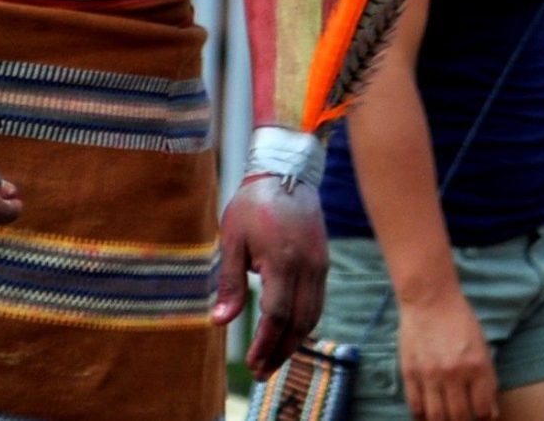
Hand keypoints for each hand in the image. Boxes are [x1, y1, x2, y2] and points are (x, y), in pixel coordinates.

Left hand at [218, 176, 328, 380]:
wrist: (287, 171)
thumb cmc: (254, 204)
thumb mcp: (232, 240)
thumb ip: (229, 283)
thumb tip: (220, 322)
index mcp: (282, 260)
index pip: (277, 315)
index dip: (265, 344)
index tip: (251, 365)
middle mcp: (307, 265)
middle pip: (300, 321)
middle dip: (281, 351)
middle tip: (262, 373)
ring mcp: (320, 263)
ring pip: (313, 313)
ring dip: (295, 341)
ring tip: (275, 360)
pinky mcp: (323, 260)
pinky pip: (318, 300)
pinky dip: (306, 322)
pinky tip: (290, 332)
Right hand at [398, 283, 497, 420]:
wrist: (430, 300)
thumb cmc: (460, 319)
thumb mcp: (482, 345)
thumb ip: (486, 377)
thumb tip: (489, 410)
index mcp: (477, 364)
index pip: (482, 408)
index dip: (484, 417)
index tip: (482, 417)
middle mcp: (454, 373)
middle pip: (459, 417)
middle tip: (464, 418)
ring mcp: (430, 375)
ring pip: (436, 417)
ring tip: (446, 419)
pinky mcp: (410, 373)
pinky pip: (415, 406)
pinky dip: (422, 416)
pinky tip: (427, 414)